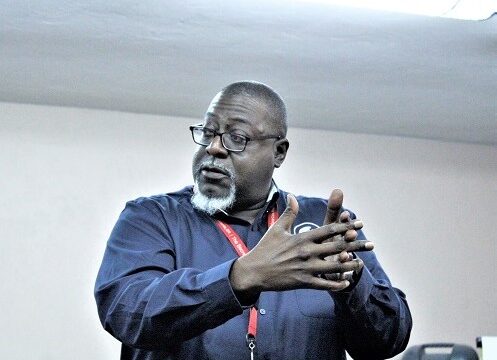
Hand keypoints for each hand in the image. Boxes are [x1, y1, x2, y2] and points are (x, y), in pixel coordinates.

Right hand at [229, 194, 373, 301]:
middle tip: (371, 244)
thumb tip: (293, 196)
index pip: (329, 230)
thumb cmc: (265, 248)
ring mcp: (306, 268)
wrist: (254, 271)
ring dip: (350, 265)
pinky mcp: (303, 282)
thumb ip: (289, 213)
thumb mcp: (277, 228)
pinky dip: (336, 283)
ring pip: (334, 266)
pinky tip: (346, 282)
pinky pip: (324, 283)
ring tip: (361, 263)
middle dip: (356, 245)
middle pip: (337, 247)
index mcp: (302, 238)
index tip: (359, 224)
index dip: (346, 226)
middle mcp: (306, 252)